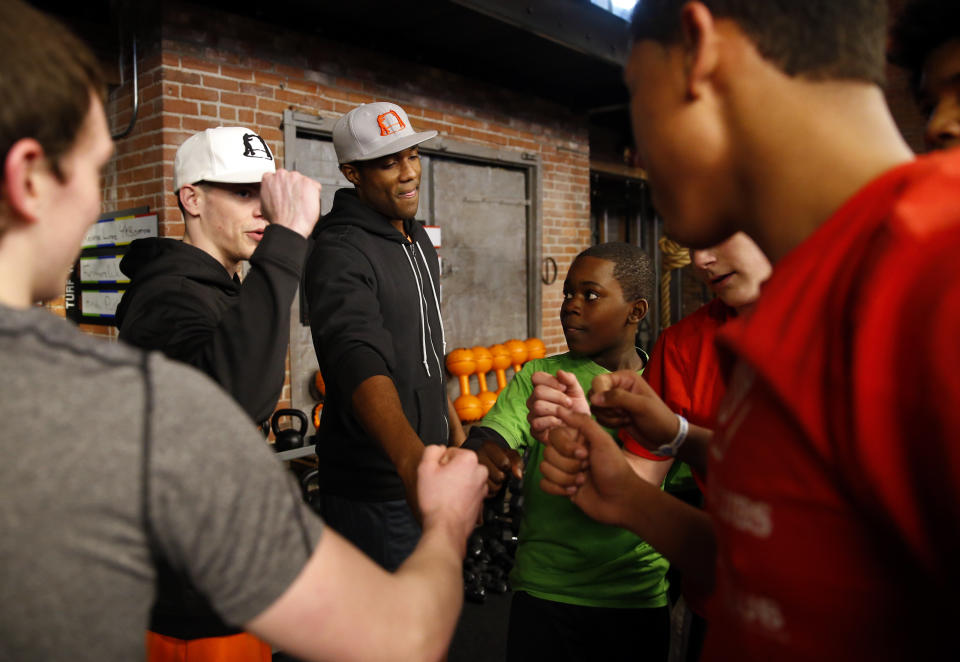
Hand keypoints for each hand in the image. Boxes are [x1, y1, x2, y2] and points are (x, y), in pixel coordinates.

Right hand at [260, 169, 321, 237]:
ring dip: (304, 190)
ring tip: (301, 204)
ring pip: (303, 181)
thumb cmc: (278, 219)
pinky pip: (315, 186)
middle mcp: (282, 175)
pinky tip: (308, 203)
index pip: (278, 178)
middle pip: (291, 178)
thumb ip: (269, 194)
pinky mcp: (309, 183)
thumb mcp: (264, 205)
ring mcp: (296, 178)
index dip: (283, 187)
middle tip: (294, 200)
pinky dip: (314, 194)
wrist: (289, 227)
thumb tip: (273, 195)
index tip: (286, 193)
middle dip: (294, 187)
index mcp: (269, 178)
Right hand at [417, 446, 487, 545]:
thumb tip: (440, 449)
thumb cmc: (435, 500)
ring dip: (454, 483)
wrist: (445, 528)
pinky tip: (450, 503)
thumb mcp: (425, 468)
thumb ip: (432, 451)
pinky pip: (468, 492)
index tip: (436, 475)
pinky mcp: (481, 501)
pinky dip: (460, 495)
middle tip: (438, 485)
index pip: (450, 453)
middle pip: (459, 465)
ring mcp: (483, 487)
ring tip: (444, 496)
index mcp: (469, 459)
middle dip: (448, 472)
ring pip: (464, 478)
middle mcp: (481, 471)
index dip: (439, 464)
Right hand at [474, 440, 523, 495]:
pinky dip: (491, 491)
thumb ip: (517, 463)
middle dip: (502, 476)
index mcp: (487, 447)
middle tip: (498, 471)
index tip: (504, 464)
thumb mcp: (511, 454)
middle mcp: (477, 457)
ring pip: (493, 487)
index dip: (507, 466)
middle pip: (499, 476)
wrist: (484, 459)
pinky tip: (488, 483)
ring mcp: (471, 470)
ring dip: (497, 485)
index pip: (504, 463)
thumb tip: (518, 475)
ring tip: (493, 477)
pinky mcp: (470, 483)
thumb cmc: (500, 456)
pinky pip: (487, 493)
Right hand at [526, 370, 589, 442]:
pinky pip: (537, 422)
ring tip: (566, 414)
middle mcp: (534, 401)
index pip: (536, 377)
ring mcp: (533, 415)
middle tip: (569, 404)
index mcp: (542, 388)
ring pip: (538, 406)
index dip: (551, 380)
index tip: (564, 388)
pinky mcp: (534, 430)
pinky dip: (552, 422)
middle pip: (538, 391)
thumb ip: (570, 379)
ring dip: (556, 410)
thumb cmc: (577, 410)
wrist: (582, 430)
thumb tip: (559, 372)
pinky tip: (560, 423)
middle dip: (558, 397)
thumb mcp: (577, 392)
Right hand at [538, 409, 636, 527]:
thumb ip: (582, 422)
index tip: (585, 454)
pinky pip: (544, 484)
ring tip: (583, 481)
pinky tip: (574, 492)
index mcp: (577, 438)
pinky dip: (558, 489)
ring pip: (545, 469)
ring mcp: (564, 469)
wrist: (621, 500)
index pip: (554, 435)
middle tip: (587, 468)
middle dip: (568, 465)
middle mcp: (568, 452)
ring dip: (565, 478)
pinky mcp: (561, 486)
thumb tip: (561, 408)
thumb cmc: (615, 468)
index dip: (566, 447)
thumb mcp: (602, 441)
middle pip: (547, 453)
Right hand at [588, 370, 679, 452]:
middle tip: (624, 413)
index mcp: (625, 378)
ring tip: (627, 418)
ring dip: (610, 417)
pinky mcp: (613, 414)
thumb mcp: (640, 406)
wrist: (665, 437)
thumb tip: (593, 398)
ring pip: (596, 408)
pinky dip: (610, 423)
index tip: (614, 407)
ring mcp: (614, 401)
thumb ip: (617, 398)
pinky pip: (600, 417)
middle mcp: (617, 386)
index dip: (600, 394)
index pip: (599, 381)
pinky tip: (625, 423)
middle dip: (607, 408)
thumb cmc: (658, 418)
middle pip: (594, 394)